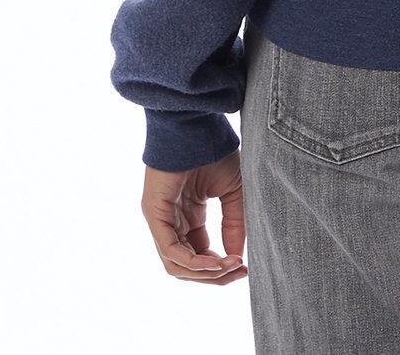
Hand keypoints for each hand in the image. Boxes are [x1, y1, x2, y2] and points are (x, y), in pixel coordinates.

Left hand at [142, 149, 248, 282]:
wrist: (197, 124)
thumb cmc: (214, 150)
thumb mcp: (233, 191)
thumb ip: (234, 224)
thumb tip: (236, 258)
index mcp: (189, 217)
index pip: (200, 255)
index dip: (222, 267)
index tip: (245, 267)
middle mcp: (173, 222)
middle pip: (188, 267)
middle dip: (215, 275)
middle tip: (239, 272)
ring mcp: (161, 219)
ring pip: (177, 265)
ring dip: (205, 273)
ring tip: (229, 267)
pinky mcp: (154, 214)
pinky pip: (170, 250)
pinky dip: (193, 262)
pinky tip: (215, 261)